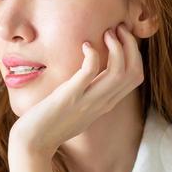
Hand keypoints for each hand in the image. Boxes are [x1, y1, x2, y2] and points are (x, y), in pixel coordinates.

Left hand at [8, 23, 143, 155]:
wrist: (34, 142)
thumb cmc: (52, 123)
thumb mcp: (80, 108)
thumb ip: (91, 93)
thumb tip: (92, 74)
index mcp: (106, 103)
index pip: (136, 77)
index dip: (135, 54)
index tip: (122, 38)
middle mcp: (103, 102)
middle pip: (134, 72)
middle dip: (131, 46)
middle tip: (118, 29)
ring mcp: (88, 100)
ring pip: (119, 72)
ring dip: (118, 47)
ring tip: (108, 33)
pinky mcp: (70, 96)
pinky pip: (90, 71)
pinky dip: (92, 54)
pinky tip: (84, 45)